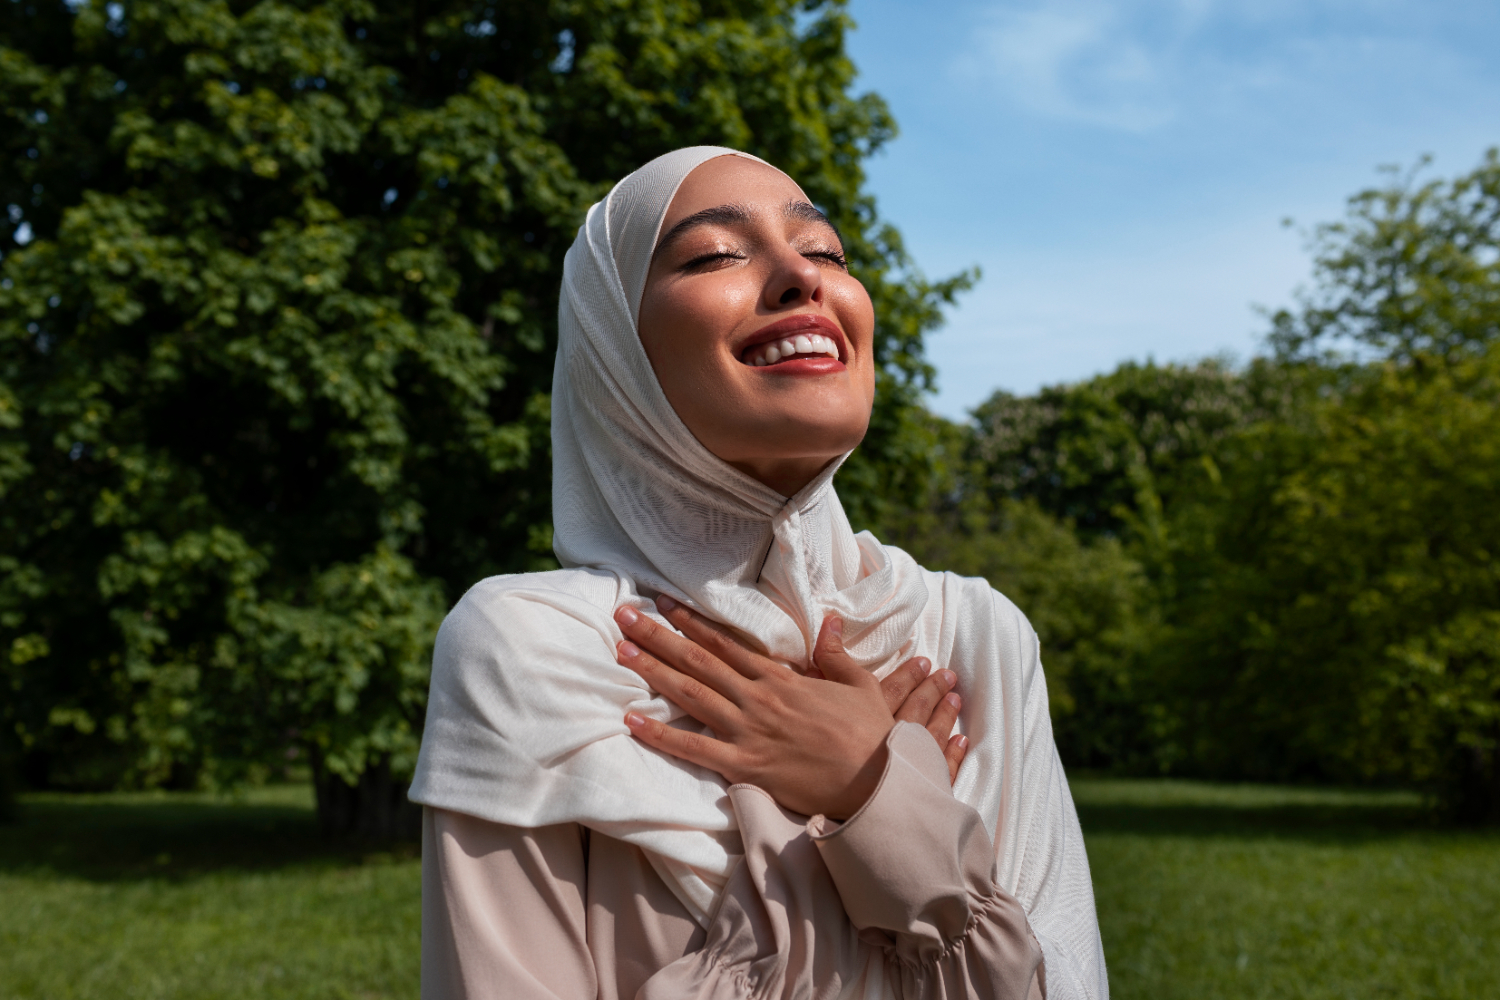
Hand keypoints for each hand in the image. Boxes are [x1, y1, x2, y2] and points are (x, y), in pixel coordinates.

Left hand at [615, 596, 967, 818]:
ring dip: (652, 671)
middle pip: (697, 660)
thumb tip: (827, 620)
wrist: (877, 782)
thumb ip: (835, 653)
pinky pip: (694, 749)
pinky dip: (661, 735)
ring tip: (619, 650)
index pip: (725, 643)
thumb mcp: (859, 685)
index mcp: (781, 678)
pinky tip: (632, 721)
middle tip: (622, 614)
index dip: (691, 622)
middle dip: (657, 635)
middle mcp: (757, 698)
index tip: (663, 603)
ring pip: (690, 694)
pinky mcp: (745, 766)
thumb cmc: (870, 735)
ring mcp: (748, 731)